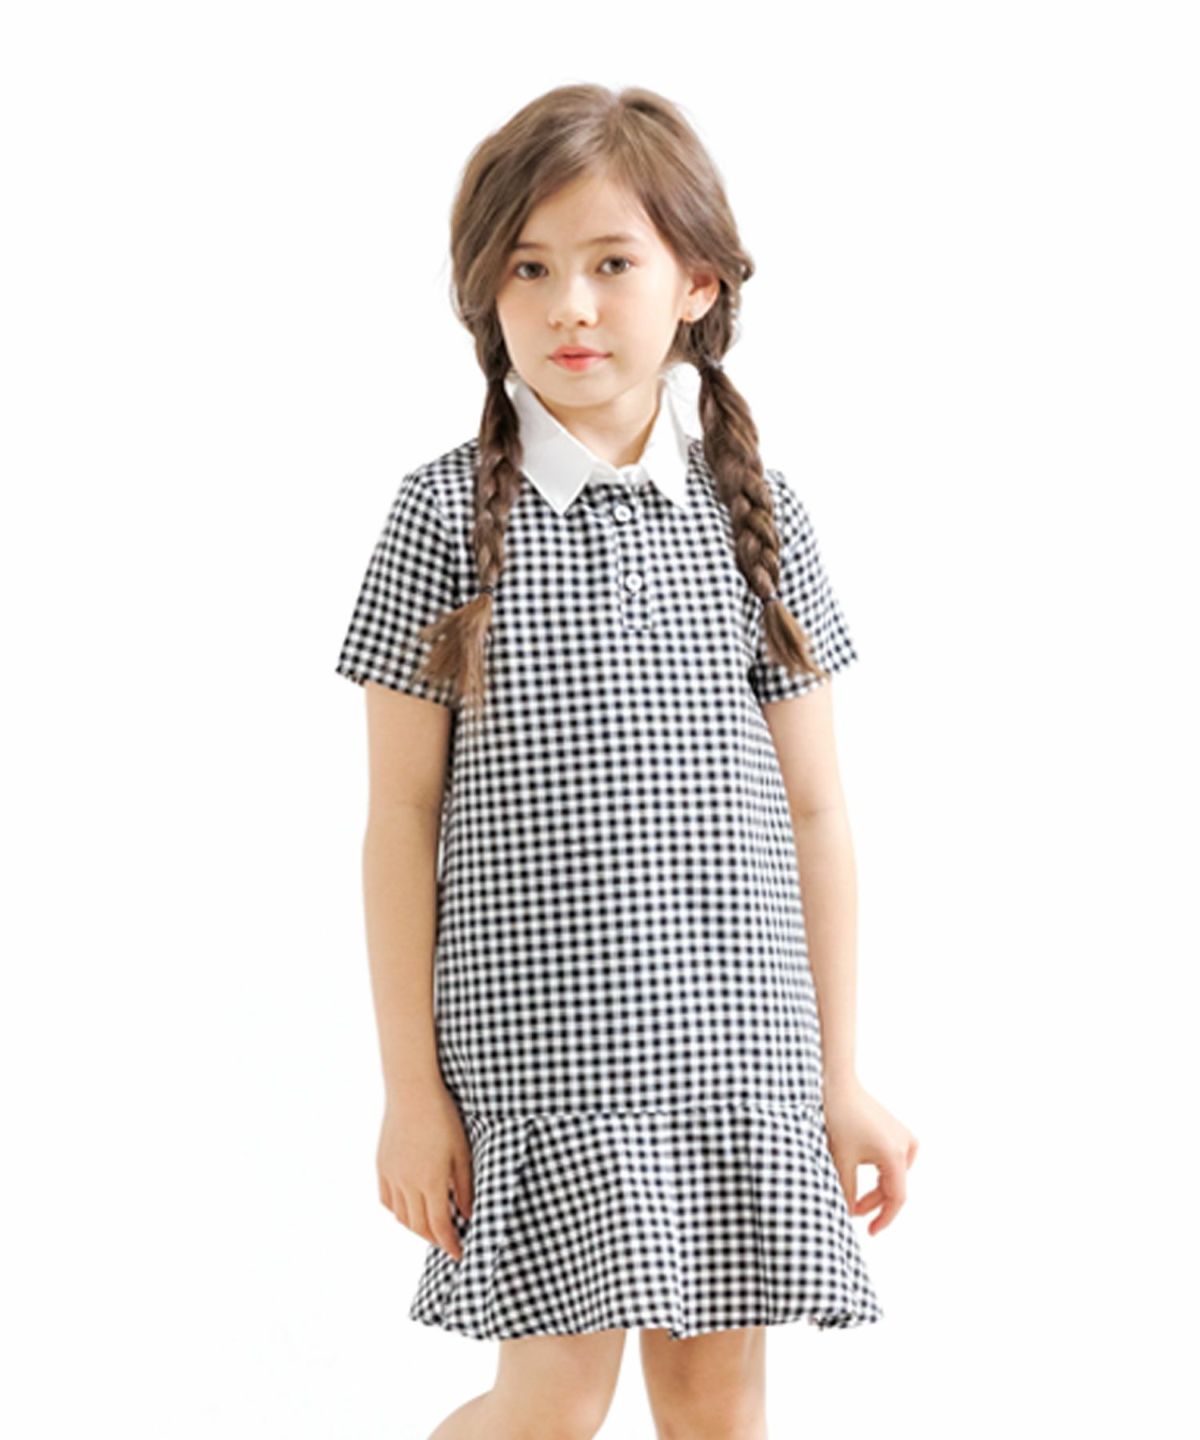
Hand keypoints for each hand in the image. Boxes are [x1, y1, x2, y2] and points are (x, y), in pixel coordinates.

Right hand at [376, 1083, 473, 1261]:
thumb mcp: (462, 1152)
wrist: (412, 1092)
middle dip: (435, 1240)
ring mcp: (391, 1176)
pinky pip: (387, 1200)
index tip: (459, 1254)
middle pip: (419, 1226)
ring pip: (401, 1216)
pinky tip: (409, 1210)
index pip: (439, 1226)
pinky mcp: (382, 1166)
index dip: (449, 1244)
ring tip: (431, 1228)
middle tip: (448, 1244)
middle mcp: (407, 1184)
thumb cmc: (443, 1118)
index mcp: (430, 1182)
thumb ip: (463, 1187)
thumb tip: (467, 1215)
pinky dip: (399, 1212)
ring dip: (417, 1228)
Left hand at [821, 1077, 917, 1235]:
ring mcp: (902, 1135)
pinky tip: (865, 1174)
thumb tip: (848, 1212)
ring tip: (854, 1194)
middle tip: (851, 1211)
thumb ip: (847, 1190)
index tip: (870, 1232)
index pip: (896, 1198)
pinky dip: (880, 1172)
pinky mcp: (894, 1129)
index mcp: (895, 1155)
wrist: (838, 1083)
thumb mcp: (840, 1159)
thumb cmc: (839, 1117)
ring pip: (893, 1174)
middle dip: (873, 1202)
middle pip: (893, 1187)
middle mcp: (905, 1145)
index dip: (884, 1219)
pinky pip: (893, 1160)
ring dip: (876, 1187)